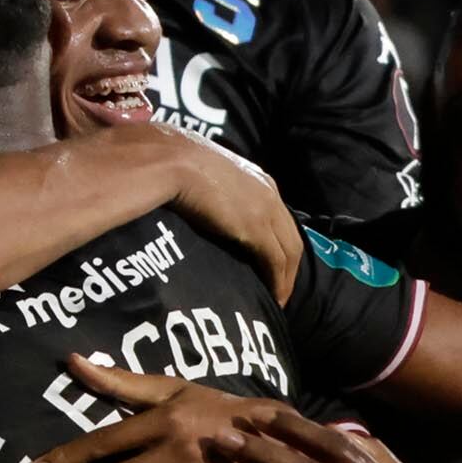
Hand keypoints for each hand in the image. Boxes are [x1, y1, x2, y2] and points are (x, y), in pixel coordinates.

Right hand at [144, 127, 302, 304]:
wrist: (170, 161)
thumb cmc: (174, 164)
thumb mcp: (204, 178)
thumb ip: (213, 193)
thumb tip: (202, 208)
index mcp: (258, 179)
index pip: (280, 218)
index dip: (279, 243)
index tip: (272, 266)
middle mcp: (269, 193)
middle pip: (291, 237)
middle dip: (289, 267)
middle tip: (280, 290)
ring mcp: (265, 209)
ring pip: (289, 252)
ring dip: (286, 280)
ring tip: (277, 301)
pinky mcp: (256, 227)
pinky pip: (276, 262)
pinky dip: (278, 283)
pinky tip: (273, 299)